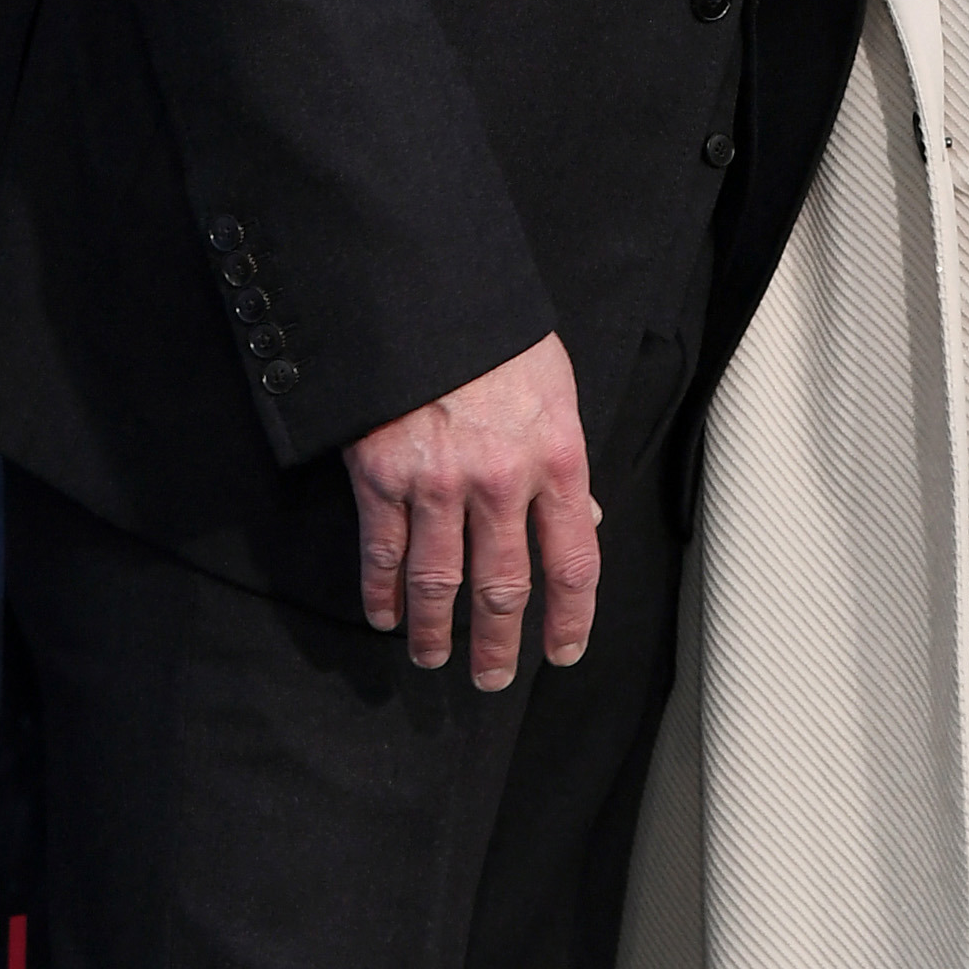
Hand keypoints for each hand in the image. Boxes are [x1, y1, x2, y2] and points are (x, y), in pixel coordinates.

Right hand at [344, 332, 598, 684]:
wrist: (429, 289)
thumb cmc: (498, 335)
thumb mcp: (556, 389)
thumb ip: (566, 459)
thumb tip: (585, 517)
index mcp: (557, 458)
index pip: (574, 562)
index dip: (569, 618)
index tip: (563, 652)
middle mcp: (501, 482)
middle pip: (504, 589)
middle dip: (500, 644)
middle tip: (493, 679)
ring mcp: (438, 483)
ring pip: (439, 583)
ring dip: (436, 632)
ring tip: (433, 658)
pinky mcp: (382, 474)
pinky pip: (383, 552)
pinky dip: (382, 593)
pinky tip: (386, 616)